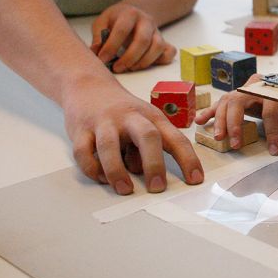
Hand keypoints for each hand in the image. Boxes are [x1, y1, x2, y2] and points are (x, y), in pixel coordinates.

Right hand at [63, 79, 203, 194]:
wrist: (89, 87)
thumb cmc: (123, 113)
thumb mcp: (144, 123)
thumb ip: (147, 148)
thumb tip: (145, 173)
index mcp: (152, 117)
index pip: (175, 139)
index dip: (188, 159)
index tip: (196, 180)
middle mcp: (130, 117)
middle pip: (147, 136)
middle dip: (154, 164)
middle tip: (158, 188)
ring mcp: (104, 122)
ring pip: (110, 146)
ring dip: (117, 171)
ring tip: (125, 190)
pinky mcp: (81, 129)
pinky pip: (83, 152)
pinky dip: (92, 169)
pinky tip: (101, 178)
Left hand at [90, 3, 175, 72]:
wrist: (134, 12)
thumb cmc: (115, 20)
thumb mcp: (102, 21)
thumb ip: (98, 36)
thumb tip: (95, 52)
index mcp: (129, 13)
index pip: (122, 30)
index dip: (111, 46)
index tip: (102, 59)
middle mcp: (146, 21)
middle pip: (143, 40)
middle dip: (129, 58)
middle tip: (117, 68)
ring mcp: (157, 31)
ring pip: (157, 47)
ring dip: (143, 61)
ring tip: (130, 68)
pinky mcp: (164, 41)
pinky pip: (170, 52)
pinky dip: (161, 60)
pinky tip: (146, 64)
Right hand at [195, 80, 277, 154]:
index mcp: (275, 89)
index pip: (271, 110)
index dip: (273, 131)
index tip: (273, 149)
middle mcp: (257, 86)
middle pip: (240, 101)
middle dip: (235, 124)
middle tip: (235, 144)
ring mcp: (245, 88)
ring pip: (227, 101)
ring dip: (220, 120)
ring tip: (218, 137)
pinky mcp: (237, 95)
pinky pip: (220, 102)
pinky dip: (209, 111)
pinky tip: (200, 121)